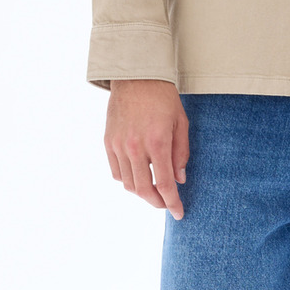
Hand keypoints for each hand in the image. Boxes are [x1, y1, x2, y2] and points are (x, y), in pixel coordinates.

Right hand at [104, 79, 189, 219]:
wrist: (136, 77)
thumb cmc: (163, 98)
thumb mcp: (181, 123)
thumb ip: (181, 154)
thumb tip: (179, 180)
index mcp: (157, 142)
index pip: (165, 184)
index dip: (173, 203)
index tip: (179, 213)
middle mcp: (135, 147)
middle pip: (143, 190)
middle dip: (156, 203)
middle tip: (166, 204)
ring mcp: (119, 145)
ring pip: (128, 184)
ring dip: (142, 192)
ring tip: (153, 190)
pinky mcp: (108, 141)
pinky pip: (116, 172)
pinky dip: (127, 180)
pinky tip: (138, 176)